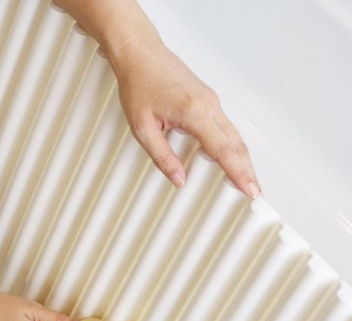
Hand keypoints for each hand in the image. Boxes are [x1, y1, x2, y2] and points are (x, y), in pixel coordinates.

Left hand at [111, 37, 260, 197]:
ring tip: (248, 179)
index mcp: (194, 112)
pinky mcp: (208, 100)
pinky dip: (233, 145)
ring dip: (242, 158)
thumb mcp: (143, 129)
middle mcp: (208, 105)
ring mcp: (211, 101)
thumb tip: (179, 179)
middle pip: (236, 144)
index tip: (249, 189)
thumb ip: (162, 157)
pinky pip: (226, 126)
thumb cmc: (139, 85)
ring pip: (234, 135)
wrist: (140, 54)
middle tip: (255, 192)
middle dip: (247, 170)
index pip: (223, 150)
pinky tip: (232, 158)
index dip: (238, 172)